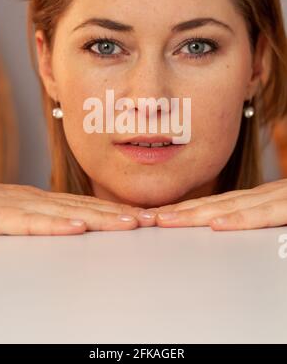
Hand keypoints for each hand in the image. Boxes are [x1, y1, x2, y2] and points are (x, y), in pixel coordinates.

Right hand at [0, 182, 154, 234]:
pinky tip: (78, 228)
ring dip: (100, 217)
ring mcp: (18, 205)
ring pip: (65, 212)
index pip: (87, 204)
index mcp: (42, 199)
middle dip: (120, 213)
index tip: (145, 217)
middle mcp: (35, 199)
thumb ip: (45, 216)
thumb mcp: (20, 212)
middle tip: (152, 219)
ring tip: (131, 223)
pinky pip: (29, 222)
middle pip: (84, 206)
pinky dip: (55, 225)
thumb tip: (76, 223)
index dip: (117, 209)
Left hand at [146, 178, 286, 230]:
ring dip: (194, 214)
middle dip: (176, 211)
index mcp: (257, 196)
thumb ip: (257, 215)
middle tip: (146, 218)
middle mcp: (262, 194)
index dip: (183, 209)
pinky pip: (263, 215)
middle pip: (212, 204)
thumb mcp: (280, 210)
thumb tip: (227, 226)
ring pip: (229, 206)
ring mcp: (276, 198)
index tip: (155, 216)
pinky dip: (238, 219)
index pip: (214, 204)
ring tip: (164, 220)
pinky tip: (216, 225)